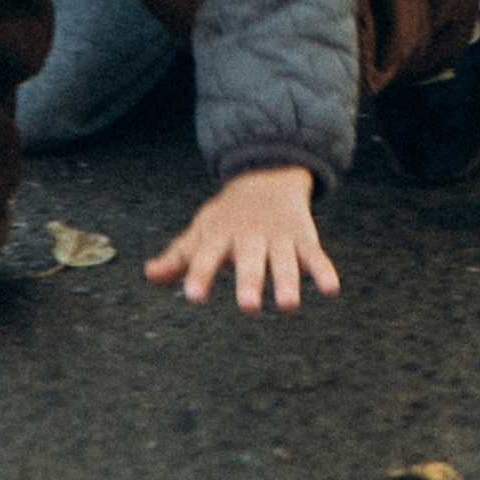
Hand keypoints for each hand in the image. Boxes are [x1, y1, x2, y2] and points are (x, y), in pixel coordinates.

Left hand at [146, 165, 338, 312]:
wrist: (266, 174)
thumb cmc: (227, 216)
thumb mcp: (201, 232)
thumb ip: (179, 257)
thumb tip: (149, 275)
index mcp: (220, 234)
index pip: (207, 256)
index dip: (199, 275)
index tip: (193, 297)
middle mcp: (249, 235)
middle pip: (249, 259)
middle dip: (249, 280)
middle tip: (247, 305)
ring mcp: (277, 235)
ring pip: (283, 259)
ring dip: (287, 280)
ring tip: (288, 304)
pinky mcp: (303, 237)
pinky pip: (315, 254)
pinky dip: (323, 270)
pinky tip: (331, 289)